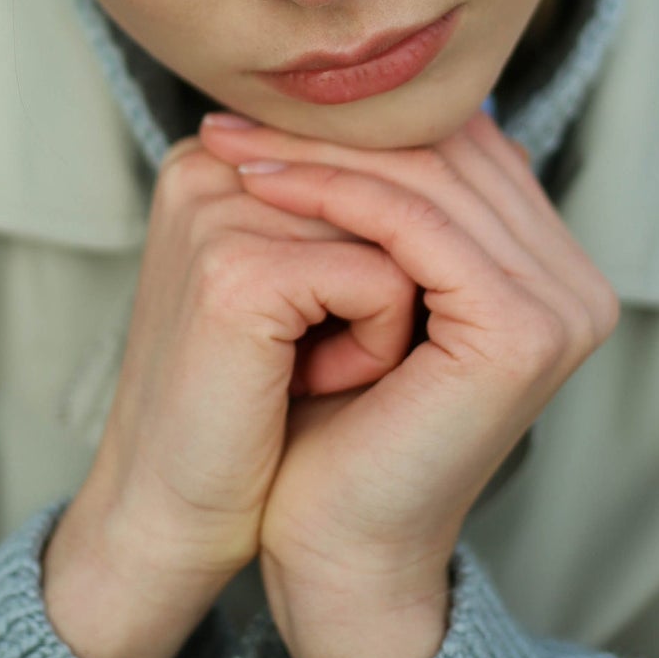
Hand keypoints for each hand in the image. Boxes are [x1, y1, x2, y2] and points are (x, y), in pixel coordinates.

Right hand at [42, 136, 417, 657]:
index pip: (372, 142)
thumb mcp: (303, 281)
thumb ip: (355, 202)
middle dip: (398, 273)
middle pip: (391, 179)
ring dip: (394, 311)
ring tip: (322, 364)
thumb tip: (485, 143)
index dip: (399, 237)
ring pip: (400, 229)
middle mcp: (209, 163)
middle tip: (331, 347)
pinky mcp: (238, 271)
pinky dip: (377, 345)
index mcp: (220, 155)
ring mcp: (219, 211)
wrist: (173, 515)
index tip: (346, 307)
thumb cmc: (247, 408)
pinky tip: (317, 384)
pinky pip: (383, 281)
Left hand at [198, 109, 618, 657]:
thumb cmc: (333, 426)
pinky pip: (416, 227)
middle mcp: (577, 284)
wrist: (332, 548)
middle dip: (329, 130)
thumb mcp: (364, 291)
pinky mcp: (525, 330)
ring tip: (226, 146)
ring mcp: (564, 307)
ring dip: (318, 154)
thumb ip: (386, 207)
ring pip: (426, 181)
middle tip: (224, 117)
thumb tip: (344, 94)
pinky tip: (259, 186)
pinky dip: (333, 195)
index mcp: (553, 268)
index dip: (356, 121)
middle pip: (445, 158)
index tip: (249, 109)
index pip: (456, 150)